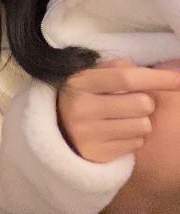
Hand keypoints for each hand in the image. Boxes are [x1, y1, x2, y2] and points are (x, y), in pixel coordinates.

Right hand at [57, 58, 179, 162]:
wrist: (56, 130)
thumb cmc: (83, 97)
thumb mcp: (91, 77)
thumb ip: (117, 69)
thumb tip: (153, 71)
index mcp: (80, 82)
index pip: (126, 77)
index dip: (156, 78)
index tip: (178, 79)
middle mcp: (81, 107)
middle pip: (142, 103)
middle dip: (145, 103)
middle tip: (129, 103)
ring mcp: (87, 133)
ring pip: (143, 126)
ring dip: (140, 122)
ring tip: (121, 119)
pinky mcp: (96, 154)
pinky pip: (135, 144)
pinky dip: (133, 138)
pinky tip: (116, 134)